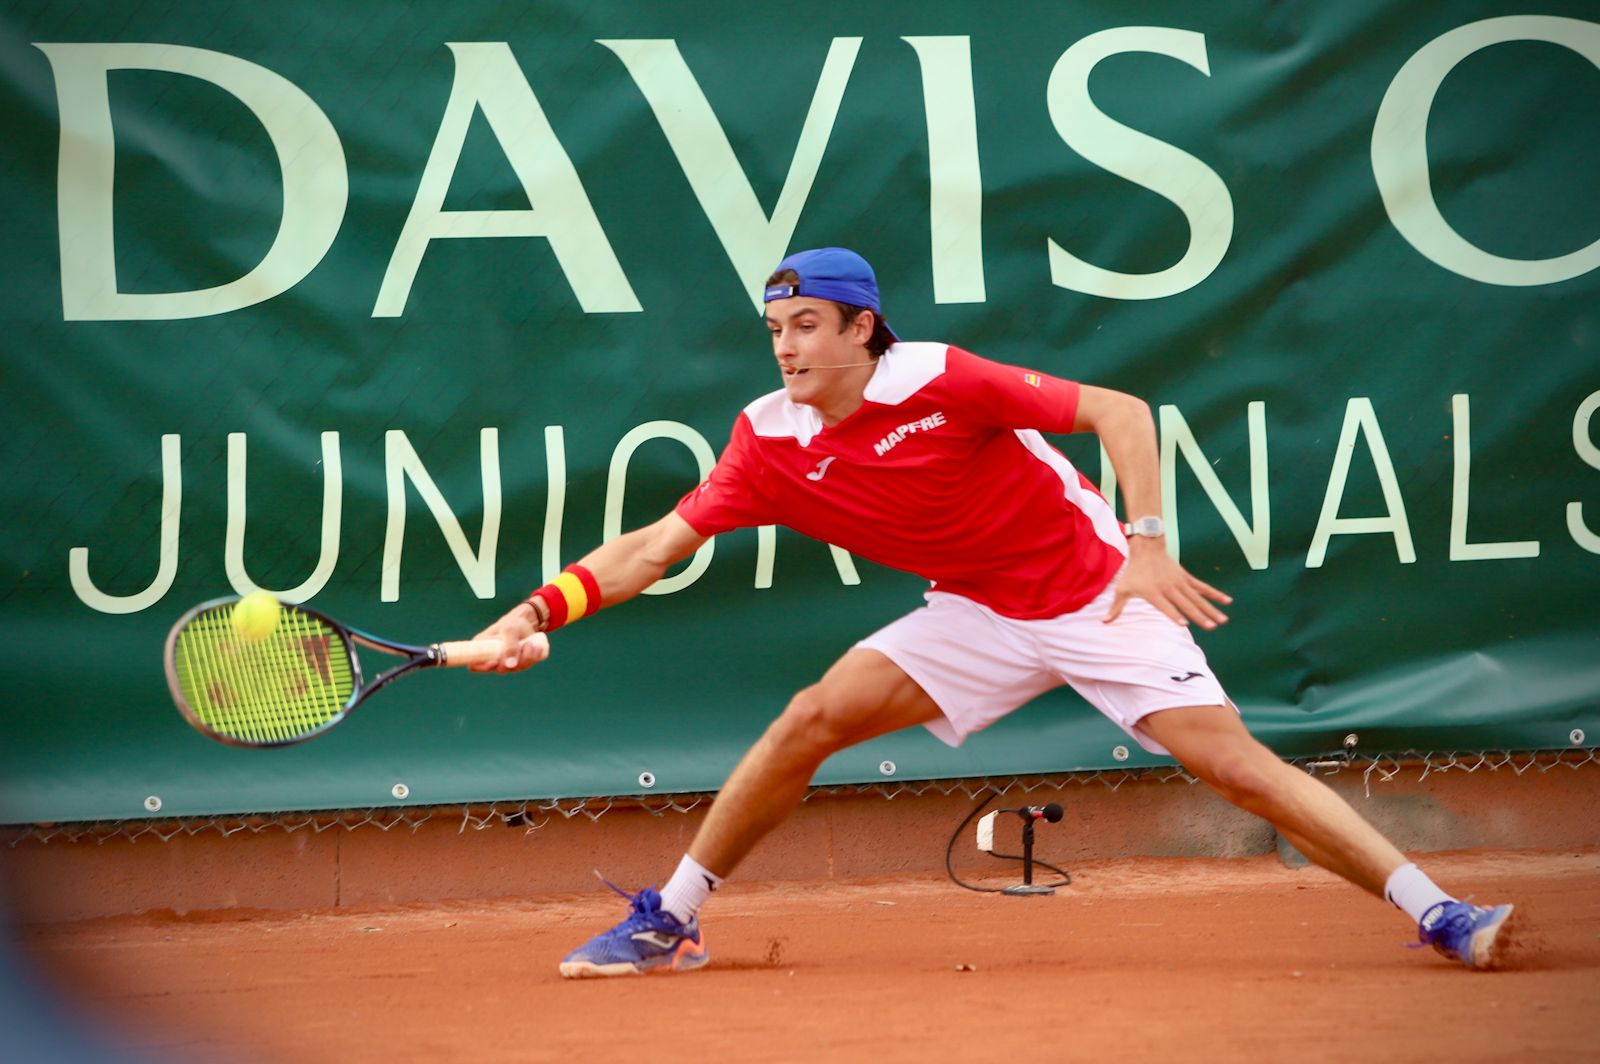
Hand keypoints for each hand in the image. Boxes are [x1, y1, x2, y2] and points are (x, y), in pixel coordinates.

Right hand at [469, 602, 551, 673]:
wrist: (527, 621)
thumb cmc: (513, 623)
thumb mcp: (510, 631)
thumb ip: (509, 646)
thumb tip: (510, 666)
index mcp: (481, 648)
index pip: (474, 664)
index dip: (483, 667)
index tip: (495, 661)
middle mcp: (491, 657)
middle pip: (499, 669)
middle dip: (513, 661)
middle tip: (524, 645)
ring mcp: (505, 661)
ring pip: (514, 669)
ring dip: (525, 658)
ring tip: (531, 643)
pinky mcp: (517, 662)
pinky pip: (524, 666)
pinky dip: (532, 659)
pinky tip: (537, 648)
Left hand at [1103, 540, 1231, 628]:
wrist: (1147, 549)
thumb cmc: (1133, 572)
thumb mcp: (1122, 589)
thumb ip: (1116, 608)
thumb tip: (1104, 623)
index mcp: (1154, 593)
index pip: (1166, 606)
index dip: (1174, 614)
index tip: (1184, 624)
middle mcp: (1169, 588)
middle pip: (1186, 604)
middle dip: (1199, 616)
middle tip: (1211, 627)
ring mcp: (1180, 583)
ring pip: (1198, 598)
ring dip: (1211, 609)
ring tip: (1223, 621)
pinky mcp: (1187, 578)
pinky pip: (1203, 587)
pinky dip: (1215, 594)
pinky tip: (1227, 602)